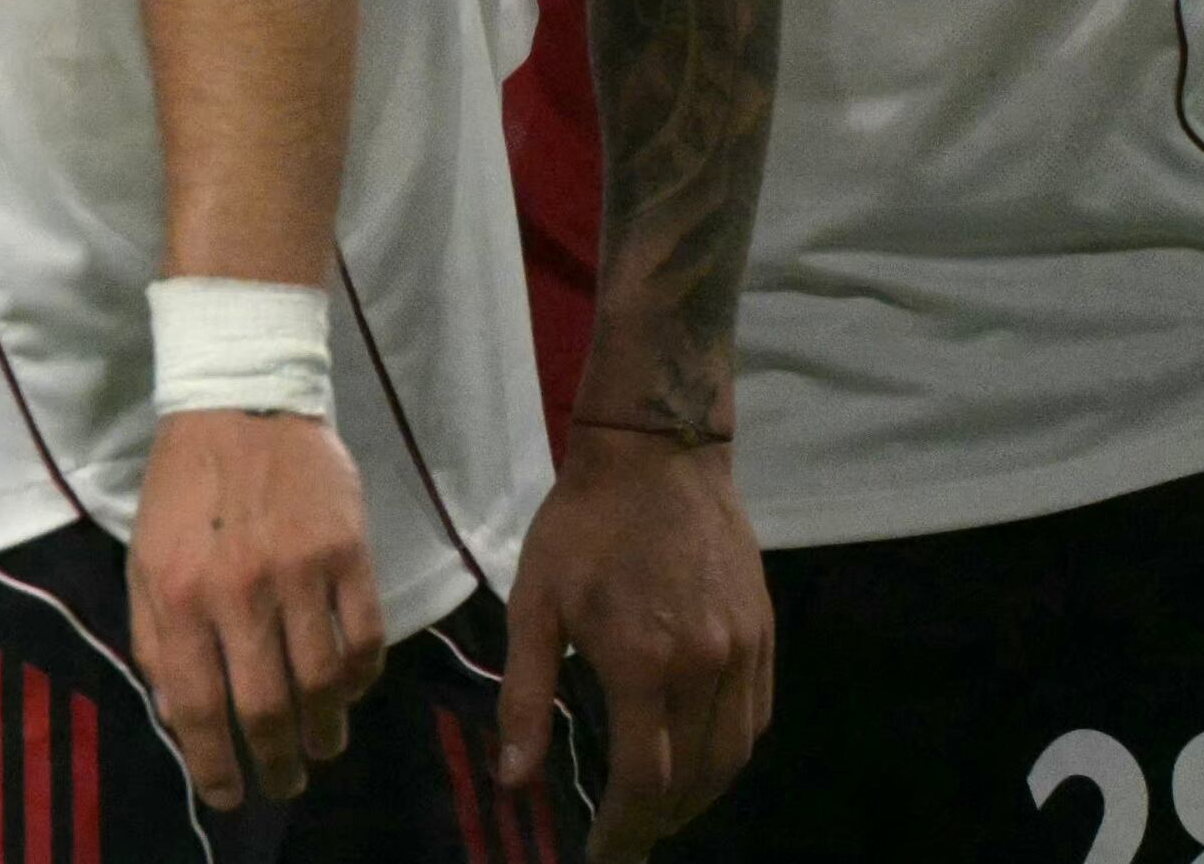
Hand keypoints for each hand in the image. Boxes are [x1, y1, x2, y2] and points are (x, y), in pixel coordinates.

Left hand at [128, 409, 384, 810]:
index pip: (197, 707)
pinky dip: (360, 678)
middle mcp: (238, 591)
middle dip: (276, 763)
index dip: (214, 765)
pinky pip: (366, 640)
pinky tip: (348, 691)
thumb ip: (154, 636)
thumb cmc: (183, 486)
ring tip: (320, 748)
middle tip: (283, 783)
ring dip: (324, 732)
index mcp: (177, 593)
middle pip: (267, 708)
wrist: (240, 398)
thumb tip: (180, 715)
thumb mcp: (143, 556)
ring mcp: (300, 572)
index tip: (228, 795)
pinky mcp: (349, 553)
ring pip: (323, 684)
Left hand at [501, 425, 770, 857]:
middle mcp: (703, 667)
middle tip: (629, 837)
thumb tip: (516, 779)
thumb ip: (528, 697)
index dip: (626, 829)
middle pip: (694, 779)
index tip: (605, 854)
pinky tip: (701, 759)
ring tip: (661, 811)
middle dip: (660, 821)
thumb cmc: (581, 526)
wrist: (658, 456)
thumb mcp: (533, 604)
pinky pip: (755, 719)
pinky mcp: (764, 636)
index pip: (643, 781)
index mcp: (642, 664)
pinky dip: (730, 754)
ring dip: (699, 796)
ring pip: (732, 756)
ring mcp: (743, 652)